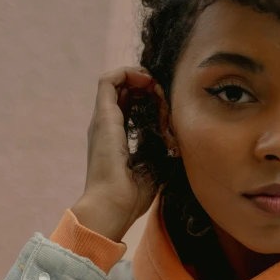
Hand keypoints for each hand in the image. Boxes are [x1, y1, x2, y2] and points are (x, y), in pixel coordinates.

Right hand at [71, 66, 157, 241]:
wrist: (113, 205)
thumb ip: (161, 151)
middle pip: (124, 92)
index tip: (167, 107)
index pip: (130, 108)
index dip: (149, 99)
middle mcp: (106, 127)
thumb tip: (176, 141)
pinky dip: (129, 74)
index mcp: (116, 140)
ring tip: (158, 88)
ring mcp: (102, 120)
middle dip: (147, 87)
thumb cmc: (132, 197)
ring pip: (117, 82)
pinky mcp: (103, 116)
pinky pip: (109, 80)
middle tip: (165, 95)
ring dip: (140, 79)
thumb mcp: (154, 169)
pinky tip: (149, 84)